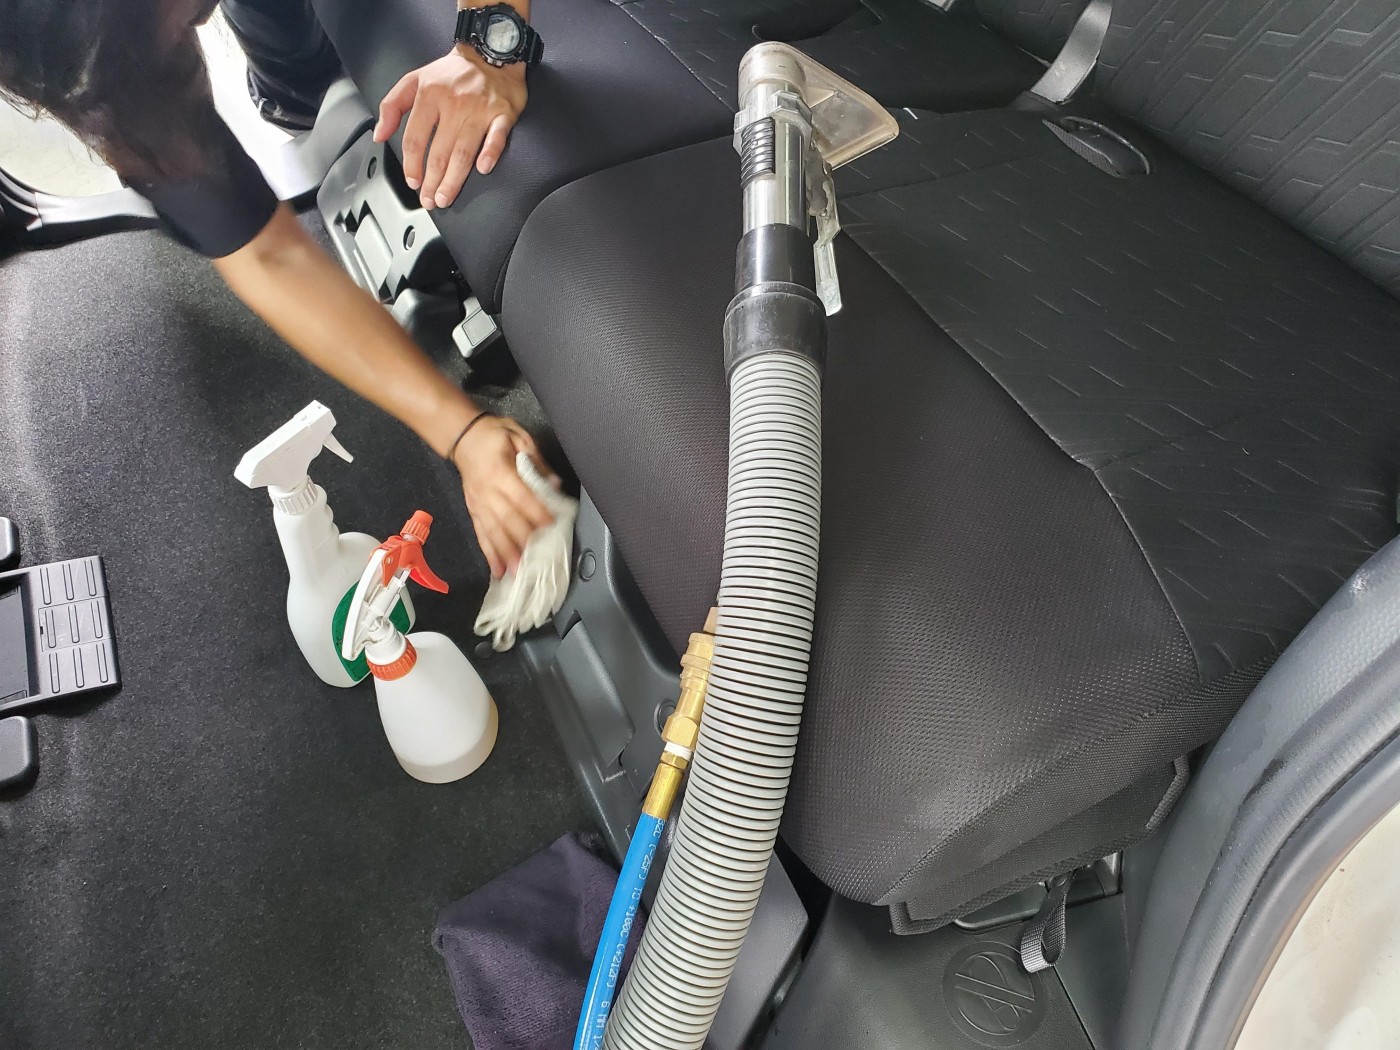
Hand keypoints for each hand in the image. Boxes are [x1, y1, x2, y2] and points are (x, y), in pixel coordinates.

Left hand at [373, 46, 526, 210]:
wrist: (490, 53)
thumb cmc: (452, 72)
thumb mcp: (413, 80)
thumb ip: (392, 106)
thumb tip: (379, 135)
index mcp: (429, 95)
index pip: (415, 138)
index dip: (411, 164)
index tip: (413, 182)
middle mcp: (454, 103)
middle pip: (439, 151)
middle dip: (432, 181)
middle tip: (430, 200)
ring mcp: (479, 109)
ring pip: (464, 151)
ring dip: (454, 178)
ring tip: (446, 197)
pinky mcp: (503, 113)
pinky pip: (497, 137)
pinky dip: (491, 153)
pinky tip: (483, 169)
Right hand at [452, 415, 556, 577]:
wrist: (462, 436)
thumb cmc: (493, 435)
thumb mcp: (519, 437)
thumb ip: (537, 462)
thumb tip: (554, 485)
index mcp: (499, 471)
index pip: (520, 496)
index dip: (535, 511)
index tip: (550, 524)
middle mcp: (486, 491)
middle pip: (505, 519)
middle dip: (520, 540)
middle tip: (532, 558)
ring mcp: (478, 503)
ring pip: (492, 531)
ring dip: (504, 553)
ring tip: (515, 571)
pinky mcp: (473, 510)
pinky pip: (481, 534)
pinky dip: (489, 553)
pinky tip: (497, 569)